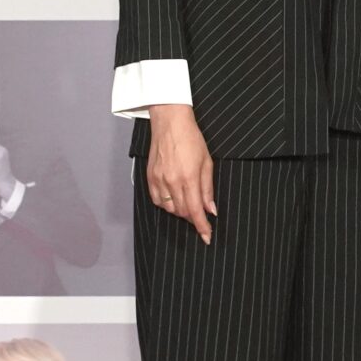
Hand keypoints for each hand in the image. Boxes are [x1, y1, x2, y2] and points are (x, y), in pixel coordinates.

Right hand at [146, 104, 216, 244]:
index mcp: (188, 178)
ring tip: (188, 202)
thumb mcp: (207, 163)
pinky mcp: (150, 177)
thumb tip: (211, 209)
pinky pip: (157, 201)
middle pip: (182, 212)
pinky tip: (173, 198)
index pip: (195, 211)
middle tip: (201, 213)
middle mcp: (171, 182)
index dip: (202, 227)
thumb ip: (208, 189)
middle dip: (193, 217)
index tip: (207, 237)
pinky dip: (166, 204)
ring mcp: (158, 180)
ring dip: (180, 211)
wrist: (170, 123)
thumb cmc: (191, 139)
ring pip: (169, 209)